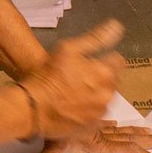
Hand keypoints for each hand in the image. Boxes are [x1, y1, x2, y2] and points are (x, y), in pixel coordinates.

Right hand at [19, 20, 126, 140]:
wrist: (33, 108)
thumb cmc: (49, 75)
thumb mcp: (69, 49)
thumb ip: (96, 38)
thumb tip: (117, 26)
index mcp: (105, 73)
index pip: (118, 61)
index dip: (105, 59)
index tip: (91, 61)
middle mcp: (108, 94)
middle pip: (113, 80)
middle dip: (102, 76)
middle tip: (81, 76)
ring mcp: (100, 113)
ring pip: (105, 98)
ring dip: (97, 93)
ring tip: (76, 92)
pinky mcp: (91, 127)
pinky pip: (97, 114)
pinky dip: (89, 109)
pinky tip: (73, 106)